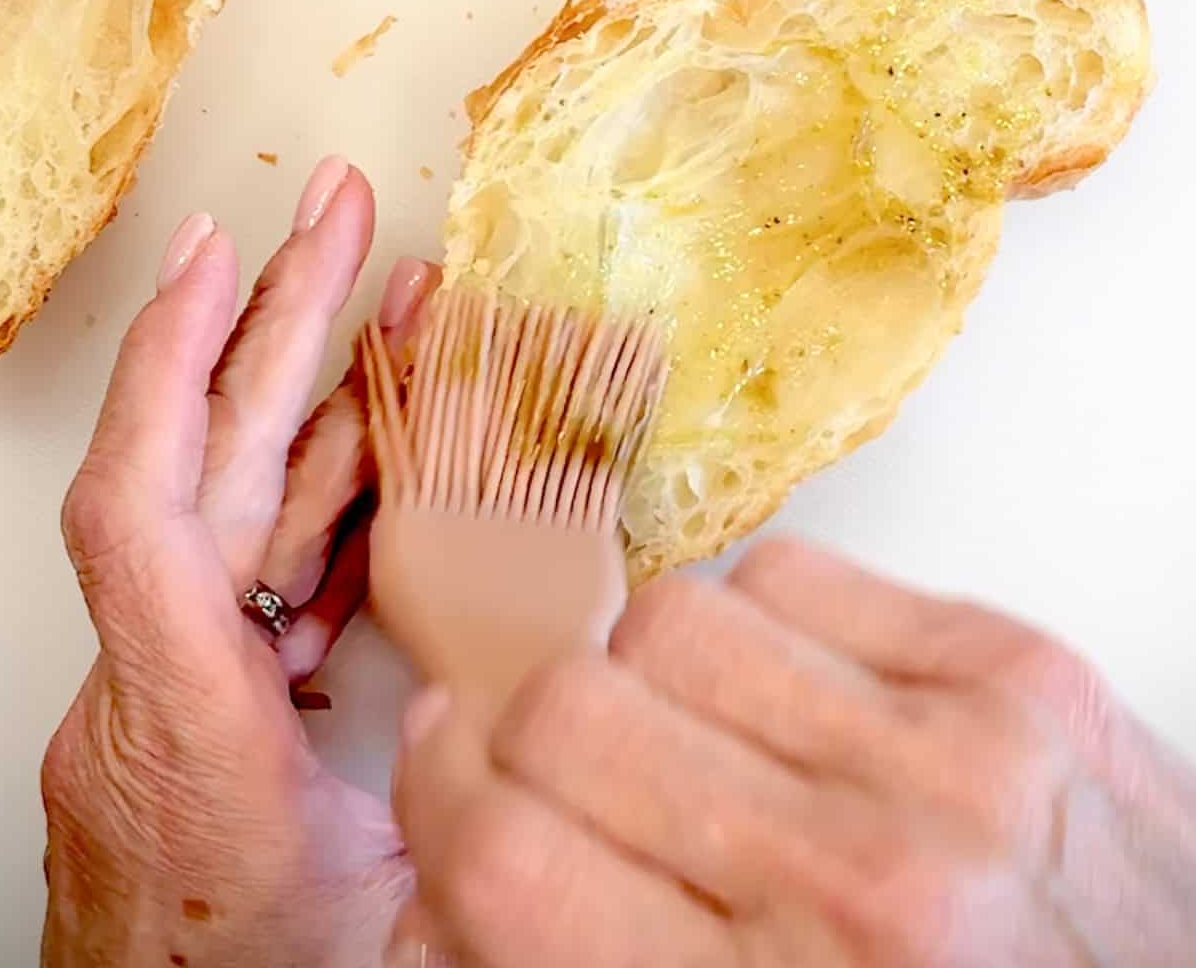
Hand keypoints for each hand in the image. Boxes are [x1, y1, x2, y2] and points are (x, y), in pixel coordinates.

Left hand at [41, 158, 434, 967]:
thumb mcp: (395, 937)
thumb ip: (478, 829)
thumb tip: (574, 735)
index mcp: (185, 730)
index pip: (141, 517)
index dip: (173, 371)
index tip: (216, 263)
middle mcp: (161, 684)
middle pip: (206, 465)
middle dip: (280, 320)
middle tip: (339, 214)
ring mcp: (180, 679)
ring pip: (246, 502)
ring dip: (322, 395)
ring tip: (400, 300)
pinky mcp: (212, 687)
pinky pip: (270, 559)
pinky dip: (333, 487)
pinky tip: (389, 432)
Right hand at [397, 536, 1195, 965]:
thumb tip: (442, 875)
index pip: (506, 854)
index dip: (436, 801)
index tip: (442, 775)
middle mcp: (865, 878)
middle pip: (572, 709)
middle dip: (536, 741)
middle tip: (568, 776)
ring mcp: (952, 753)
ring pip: (675, 616)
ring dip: (653, 678)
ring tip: (702, 743)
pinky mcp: (1013, 666)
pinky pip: (795, 570)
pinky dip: (761, 623)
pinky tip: (795, 700)